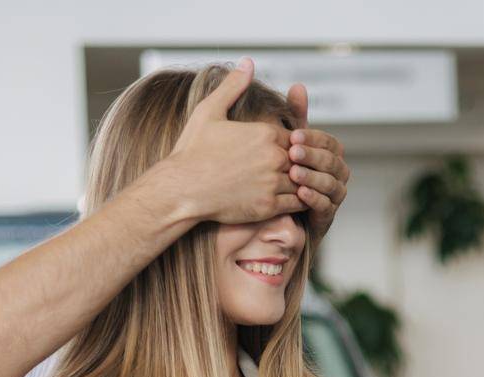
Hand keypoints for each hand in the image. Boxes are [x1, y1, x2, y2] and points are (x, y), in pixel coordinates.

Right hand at [165, 58, 301, 223]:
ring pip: (302, 182)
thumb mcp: (210, 111)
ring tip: (294, 187)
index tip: (283, 152)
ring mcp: (272, 182)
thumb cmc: (192, 151)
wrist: (181, 188)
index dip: (290, 145)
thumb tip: (248, 62)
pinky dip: (296, 203)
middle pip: (301, 159)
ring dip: (300, 184)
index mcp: (264, 133)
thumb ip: (233, 86)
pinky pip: (296, 204)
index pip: (295, 137)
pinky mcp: (268, 206)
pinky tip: (288, 201)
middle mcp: (273, 156)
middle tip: (295, 171)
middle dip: (298, 165)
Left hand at [284, 83, 350, 237]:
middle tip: (293, 152)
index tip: (293, 135)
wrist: (272, 210)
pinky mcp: (326, 217)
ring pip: (331, 184)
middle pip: (332, 162)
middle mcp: (336, 174)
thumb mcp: (288, 143)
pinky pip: (326, 206)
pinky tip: (300, 193)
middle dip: (313, 156)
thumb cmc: (282, 171)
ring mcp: (333, 196)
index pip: (328, 142)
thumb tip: (298, 86)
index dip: (313, 138)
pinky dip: (314, 199)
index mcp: (330, 154)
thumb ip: (296, 117)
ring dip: (313, 177)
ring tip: (294, 173)